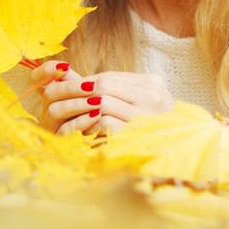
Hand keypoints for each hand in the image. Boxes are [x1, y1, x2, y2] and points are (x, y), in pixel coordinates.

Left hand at [29, 62, 175, 136]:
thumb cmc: (152, 128)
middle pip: (103, 86)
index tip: (64, 88)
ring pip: (102, 103)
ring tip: (63, 116)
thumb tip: (69, 75)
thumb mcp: (139, 103)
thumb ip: (112, 91)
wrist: (177, 153)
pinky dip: (90, 127)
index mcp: (152, 84)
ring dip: (79, 110)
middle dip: (74, 91)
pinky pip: (105, 124)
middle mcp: (151, 96)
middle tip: (52, 98)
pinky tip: (81, 133)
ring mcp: (146, 115)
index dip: (84, 83)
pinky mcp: (137, 134)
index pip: (109, 77)